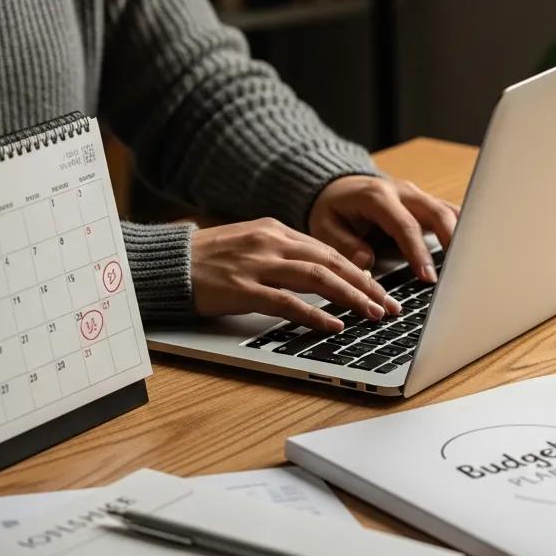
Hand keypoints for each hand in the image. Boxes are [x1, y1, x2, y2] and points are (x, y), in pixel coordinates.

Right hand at [190, 218, 400, 330]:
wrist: (166, 264)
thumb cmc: (205, 259)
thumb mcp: (248, 245)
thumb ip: (281, 254)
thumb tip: (319, 271)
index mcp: (274, 230)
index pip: (327, 250)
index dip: (357, 270)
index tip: (379, 288)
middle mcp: (271, 242)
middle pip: (331, 261)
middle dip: (366, 284)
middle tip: (389, 305)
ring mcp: (257, 265)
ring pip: (318, 278)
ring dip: (351, 297)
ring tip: (373, 314)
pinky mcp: (243, 288)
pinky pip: (288, 302)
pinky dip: (314, 314)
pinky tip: (334, 325)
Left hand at [309, 176, 459, 282]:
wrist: (338, 188)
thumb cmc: (332, 210)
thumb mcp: (325, 226)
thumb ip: (344, 244)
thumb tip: (365, 261)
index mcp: (377, 197)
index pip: (405, 225)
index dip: (418, 252)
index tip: (427, 277)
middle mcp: (403, 192)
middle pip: (437, 213)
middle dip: (451, 243)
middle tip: (458, 273)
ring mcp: (418, 196)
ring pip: (449, 211)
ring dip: (462, 236)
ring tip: (470, 265)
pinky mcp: (426, 204)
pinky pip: (450, 214)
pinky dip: (463, 230)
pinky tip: (471, 252)